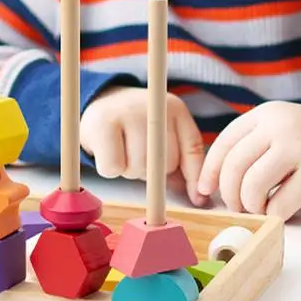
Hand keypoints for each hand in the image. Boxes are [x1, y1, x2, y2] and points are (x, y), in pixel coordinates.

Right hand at [80, 86, 207, 205]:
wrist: (102, 101)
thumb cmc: (137, 127)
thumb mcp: (165, 135)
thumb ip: (182, 160)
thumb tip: (198, 198)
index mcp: (174, 109)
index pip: (192, 148)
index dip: (194, 177)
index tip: (198, 199)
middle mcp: (154, 106)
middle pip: (165, 162)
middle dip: (154, 171)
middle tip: (139, 157)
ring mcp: (127, 112)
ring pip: (139, 166)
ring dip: (130, 170)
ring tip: (124, 152)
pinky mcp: (102, 124)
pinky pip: (113, 168)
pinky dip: (111, 169)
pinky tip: (108, 151)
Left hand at [197, 102, 300, 220]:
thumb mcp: (278, 125)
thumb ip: (250, 142)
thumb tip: (213, 179)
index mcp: (265, 114)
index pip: (224, 144)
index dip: (210, 171)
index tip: (205, 190)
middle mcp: (280, 128)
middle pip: (234, 167)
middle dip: (229, 194)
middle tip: (235, 206)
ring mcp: (299, 150)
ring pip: (253, 186)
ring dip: (250, 205)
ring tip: (257, 207)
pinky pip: (280, 204)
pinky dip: (273, 213)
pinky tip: (278, 210)